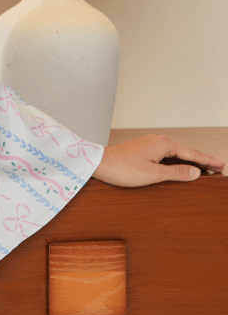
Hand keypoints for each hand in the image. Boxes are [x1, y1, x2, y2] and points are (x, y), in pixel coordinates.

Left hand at [93, 134, 225, 186]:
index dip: (208, 160)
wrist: (99, 163)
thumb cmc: (123, 169)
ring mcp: (151, 144)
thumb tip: (196, 173)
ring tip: (205, 169)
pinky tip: (181, 167)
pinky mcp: (144, 150)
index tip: (222, 164)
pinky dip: (178, 161)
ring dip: (190, 161)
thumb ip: (176, 173)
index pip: (192, 153)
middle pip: (186, 152)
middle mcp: (159, 141)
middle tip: (219, 168)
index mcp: (163, 144)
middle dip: (202, 160)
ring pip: (176, 153)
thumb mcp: (153, 174)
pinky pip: (167, 155)